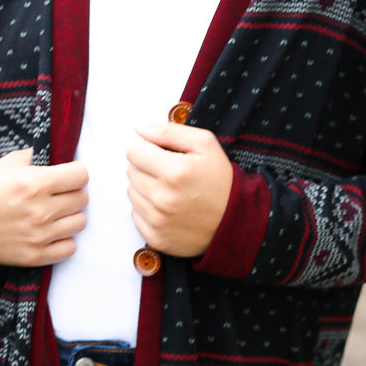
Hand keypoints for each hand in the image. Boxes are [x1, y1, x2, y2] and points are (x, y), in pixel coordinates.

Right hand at [0, 148, 87, 266]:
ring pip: (80, 222)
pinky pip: (69, 247)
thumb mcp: (1, 166)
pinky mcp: (33, 256)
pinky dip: (63, 239)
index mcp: (32, 183)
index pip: (80, 175)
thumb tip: (50, 153)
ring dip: (70, 215)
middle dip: (73, 192)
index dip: (75, 173)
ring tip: (53, 212)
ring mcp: (38, 236)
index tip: (67, 175)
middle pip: (82, 199)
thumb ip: (30, 157)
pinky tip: (50, 232)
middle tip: (57, 193)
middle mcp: (39, 210)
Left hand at [126, 121, 232, 257]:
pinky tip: (167, 208)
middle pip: (131, 171)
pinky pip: (135, 214)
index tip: (162, 155)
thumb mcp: (205, 144)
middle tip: (170, 174)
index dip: (148, 149)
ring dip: (146, 188)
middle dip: (147, 168)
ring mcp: (157, 220)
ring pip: (132, 192)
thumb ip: (169, 131)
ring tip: (170, 191)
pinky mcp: (155, 237)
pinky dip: (147, 209)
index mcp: (174, 171)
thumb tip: (139, 129)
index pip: (134, 151)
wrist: (234, 221)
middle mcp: (162, 198)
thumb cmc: (220, 181)